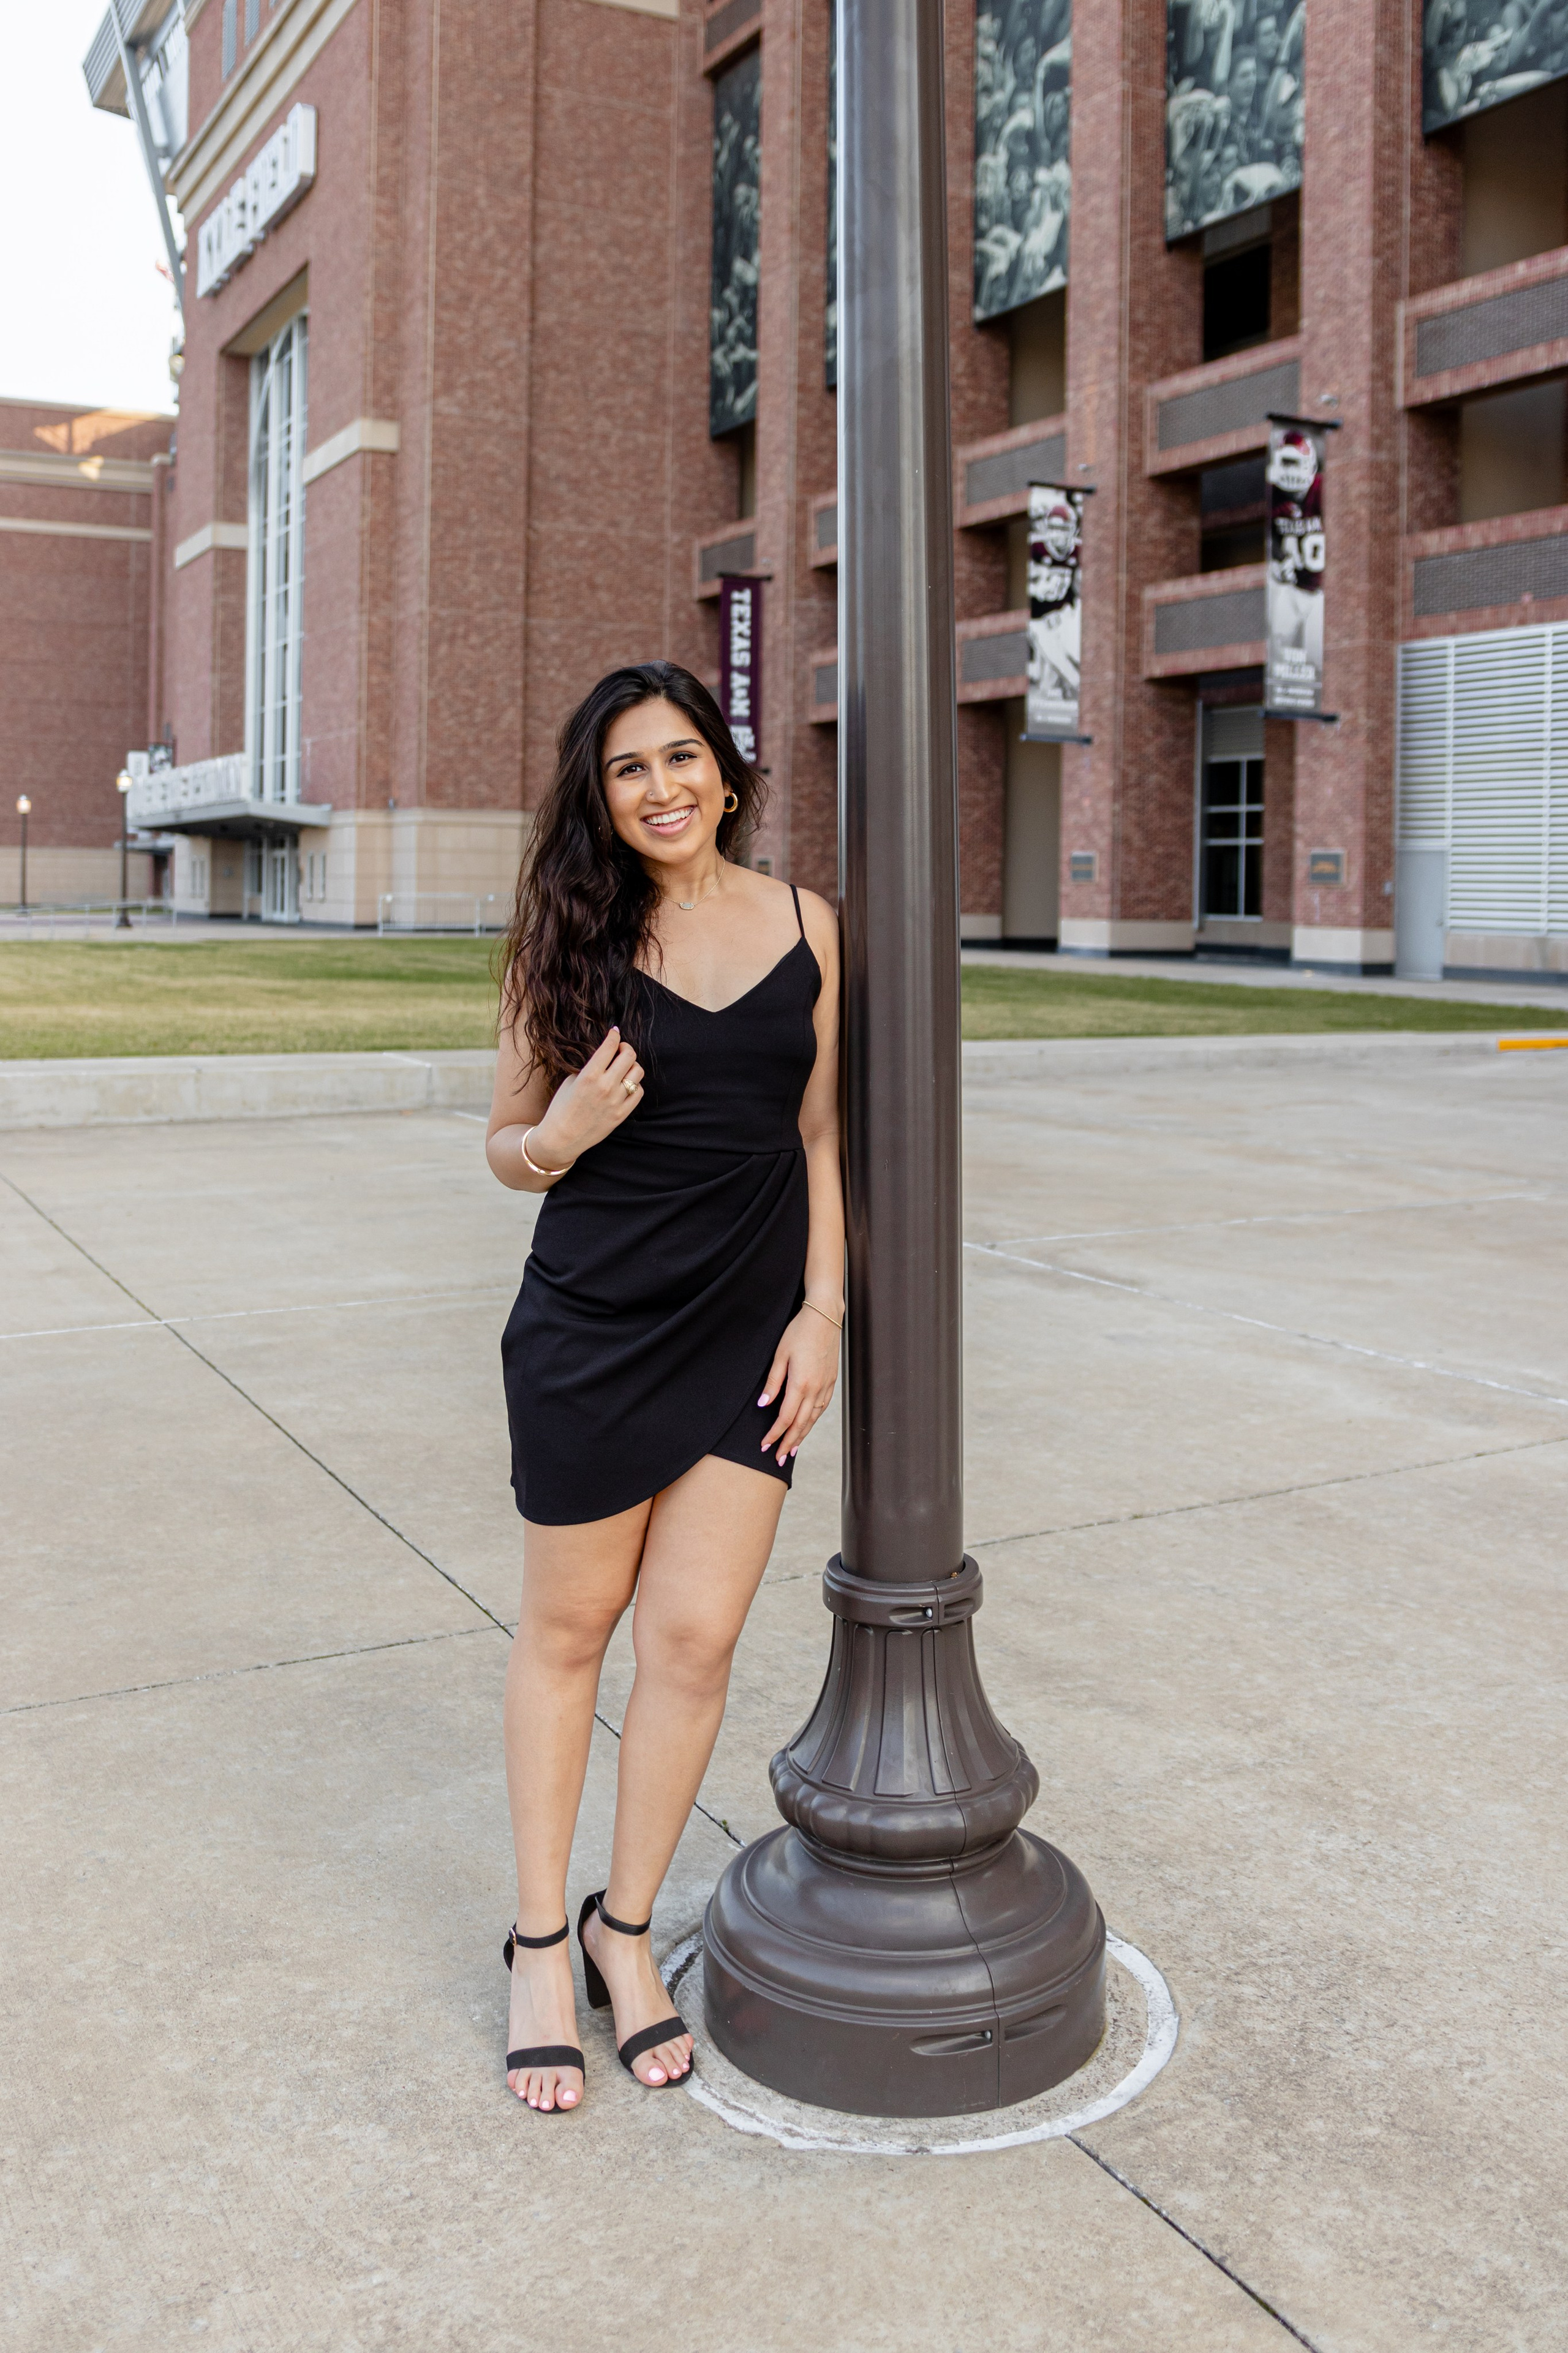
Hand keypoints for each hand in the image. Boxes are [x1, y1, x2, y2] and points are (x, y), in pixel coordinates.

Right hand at [531, 1029, 643, 1167]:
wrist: (562, 1138)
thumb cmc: (561, 1108)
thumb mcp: (570, 1081)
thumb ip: (589, 1067)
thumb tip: (604, 1055)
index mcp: (589, 1076)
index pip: (609, 1047)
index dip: (614, 1035)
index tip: (614, 1032)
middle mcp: (605, 1087)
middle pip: (629, 1056)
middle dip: (625, 1048)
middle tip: (620, 1050)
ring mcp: (616, 1101)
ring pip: (637, 1072)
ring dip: (631, 1066)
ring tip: (623, 1069)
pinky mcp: (622, 1114)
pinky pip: (639, 1092)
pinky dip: (635, 1085)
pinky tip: (625, 1085)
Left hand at [758, 1304, 840, 1465]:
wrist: (825, 1317)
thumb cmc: (799, 1332)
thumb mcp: (780, 1355)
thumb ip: (772, 1383)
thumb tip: (763, 1405)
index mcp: (801, 1384)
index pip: (786, 1418)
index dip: (775, 1434)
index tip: (765, 1445)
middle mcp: (816, 1389)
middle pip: (801, 1424)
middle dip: (789, 1443)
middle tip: (779, 1459)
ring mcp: (826, 1386)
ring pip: (813, 1419)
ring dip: (802, 1436)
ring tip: (792, 1449)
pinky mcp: (831, 1382)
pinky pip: (822, 1408)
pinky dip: (813, 1421)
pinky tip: (807, 1426)